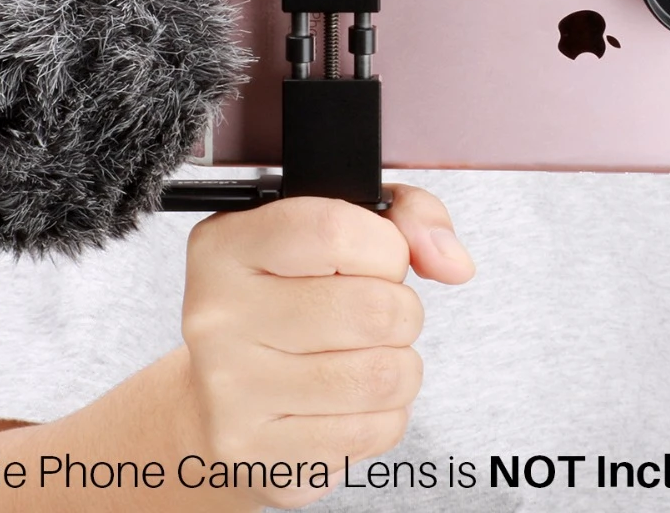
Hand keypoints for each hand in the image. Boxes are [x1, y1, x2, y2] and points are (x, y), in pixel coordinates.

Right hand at [181, 184, 474, 508]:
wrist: (220, 398)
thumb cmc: (288, 297)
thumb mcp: (332, 228)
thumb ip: (404, 216)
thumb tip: (452, 263)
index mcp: (226, 245)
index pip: (334, 231)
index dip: (385, 246)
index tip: (382, 256)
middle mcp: (217, 315)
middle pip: (373, 309)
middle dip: (401, 310)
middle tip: (376, 311)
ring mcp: (232, 390)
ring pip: (383, 375)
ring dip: (399, 364)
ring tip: (367, 353)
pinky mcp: (259, 453)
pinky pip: (373, 431)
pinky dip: (382, 413)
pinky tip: (347, 398)